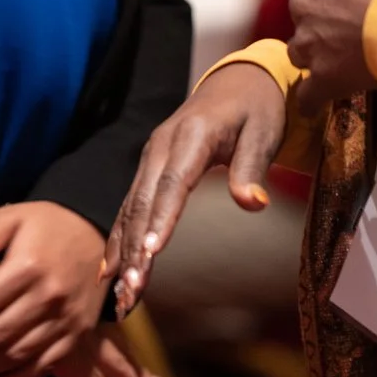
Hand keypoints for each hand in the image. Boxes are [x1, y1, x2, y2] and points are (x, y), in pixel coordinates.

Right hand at [105, 62, 287, 313]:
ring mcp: (150, 158)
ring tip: (121, 296)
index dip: (161, 220)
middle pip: (142, 202)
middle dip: (134, 249)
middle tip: (131, 292)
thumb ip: (252, 167)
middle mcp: (161, 147)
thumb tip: (254, 204)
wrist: (238, 81)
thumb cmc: (256, 108)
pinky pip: (130, 207)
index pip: (173, 183)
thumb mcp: (265, 131)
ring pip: (130, 209)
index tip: (151, 255)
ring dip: (123, 252)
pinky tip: (111, 272)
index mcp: (192, 135)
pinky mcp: (149, 169)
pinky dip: (120, 239)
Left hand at [286, 0, 376, 108]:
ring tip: (340, 63)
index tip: (350, 1)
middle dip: (321, 23)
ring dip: (316, 56)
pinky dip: (312, 99)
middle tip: (348, 31)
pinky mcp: (320, 75)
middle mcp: (303, 2)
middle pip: (303, 15)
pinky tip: (318, 103)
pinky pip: (307, 94)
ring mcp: (308, 41)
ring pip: (299, 51)